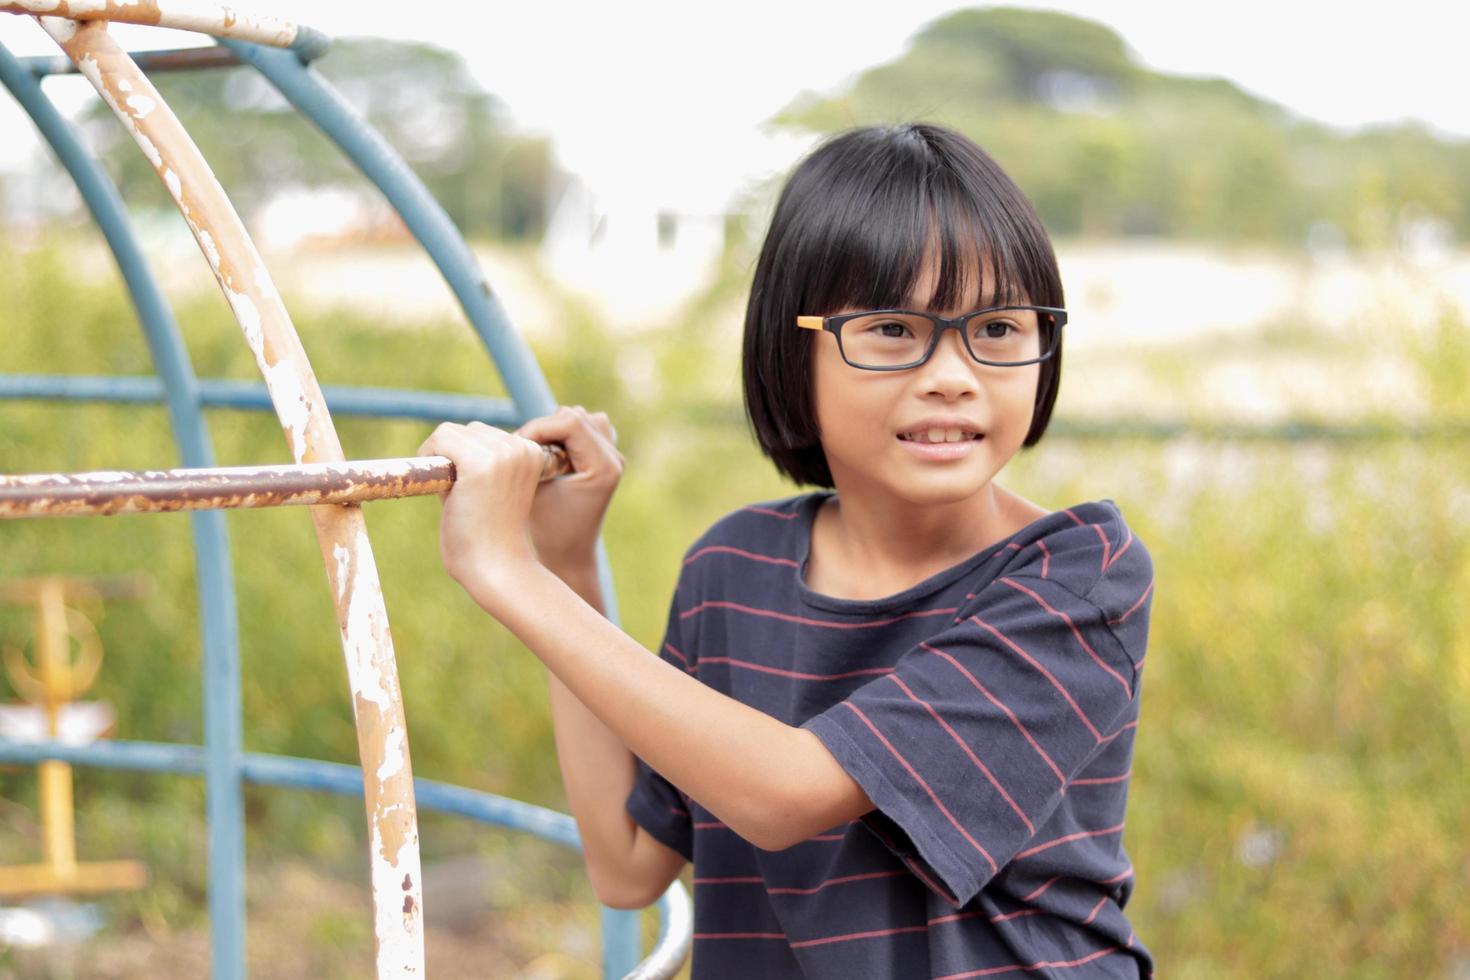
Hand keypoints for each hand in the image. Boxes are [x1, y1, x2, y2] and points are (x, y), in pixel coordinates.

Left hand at [416, 420, 546, 605]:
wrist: (497, 568)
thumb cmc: (490, 537)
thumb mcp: (495, 489)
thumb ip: (479, 463)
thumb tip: (445, 437)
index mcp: (532, 453)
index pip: (486, 434)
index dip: (466, 458)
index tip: (469, 490)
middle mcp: (521, 448)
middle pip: (469, 430)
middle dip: (454, 456)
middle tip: (457, 494)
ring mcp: (501, 455)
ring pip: (452, 431)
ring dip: (441, 456)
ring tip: (452, 493)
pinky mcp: (479, 464)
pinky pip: (441, 438)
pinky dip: (429, 455)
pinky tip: (437, 485)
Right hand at [515, 406, 623, 569]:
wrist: (570, 555)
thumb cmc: (547, 529)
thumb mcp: (532, 491)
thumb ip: (527, 458)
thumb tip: (500, 434)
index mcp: (603, 466)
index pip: (569, 422)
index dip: (538, 427)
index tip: (516, 445)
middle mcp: (614, 458)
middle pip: (575, 415)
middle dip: (544, 428)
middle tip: (523, 450)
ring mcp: (612, 456)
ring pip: (580, 417)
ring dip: (554, 429)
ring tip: (537, 452)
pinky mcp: (604, 457)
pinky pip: (585, 427)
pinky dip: (564, 433)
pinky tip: (549, 454)